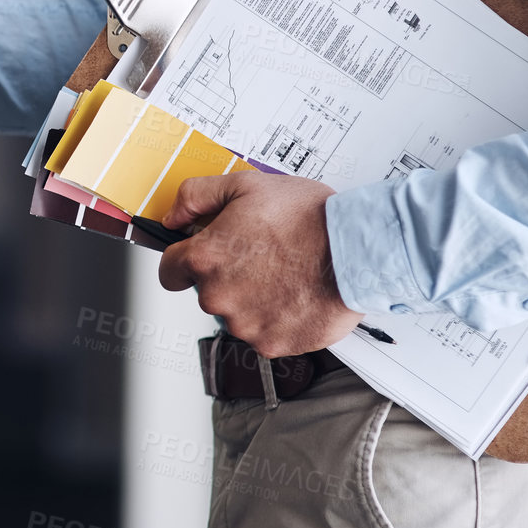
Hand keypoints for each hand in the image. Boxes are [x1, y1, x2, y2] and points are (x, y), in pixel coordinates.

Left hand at [156, 172, 361, 356]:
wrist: (358, 249)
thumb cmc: (309, 217)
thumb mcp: (244, 185)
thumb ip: (196, 197)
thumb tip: (174, 217)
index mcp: (206, 258)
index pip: (169, 271)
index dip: (184, 261)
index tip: (200, 258)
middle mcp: (219, 296)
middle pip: (207, 292)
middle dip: (227, 276)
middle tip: (260, 257)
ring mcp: (246, 324)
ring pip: (236, 314)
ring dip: (252, 299)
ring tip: (283, 274)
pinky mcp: (273, 343)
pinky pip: (264, 333)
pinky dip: (277, 318)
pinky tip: (295, 294)